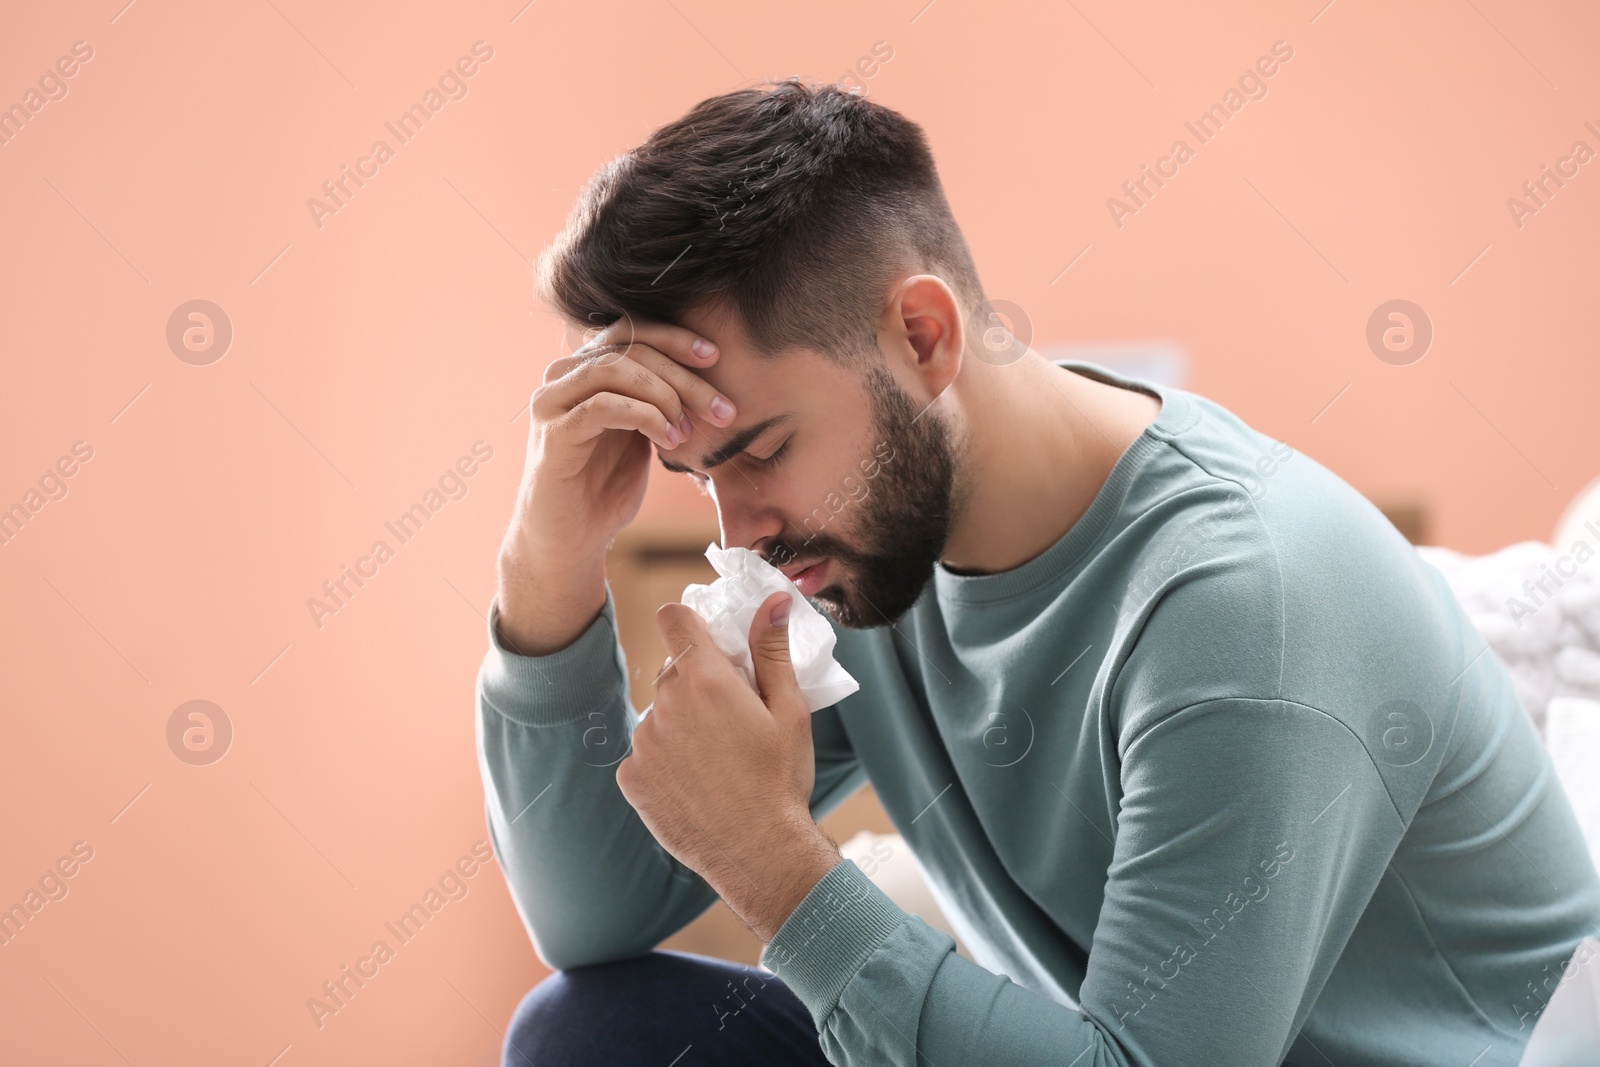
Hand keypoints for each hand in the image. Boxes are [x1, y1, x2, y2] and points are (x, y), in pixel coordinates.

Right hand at [495, 316, 736, 653]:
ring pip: (615, 369)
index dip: (674, 337)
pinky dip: (644, 416)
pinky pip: (602, 406)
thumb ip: (657, 401)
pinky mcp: (553, 434)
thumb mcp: (641, 435)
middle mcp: (563, 376)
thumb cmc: (605, 488)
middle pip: (630, 349)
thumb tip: (705, 378)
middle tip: (722, 409)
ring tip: (688, 431)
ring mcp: (552, 402)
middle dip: (683, 376)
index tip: (715, 355)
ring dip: (664, 396)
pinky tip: (669, 440)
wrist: (569, 540)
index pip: (631, 330)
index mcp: (585, 370)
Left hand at [616, 591, 841, 941]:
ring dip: (680, 724)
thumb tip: (772, 601)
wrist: (759, 854)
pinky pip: (645, 753)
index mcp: (704, 678)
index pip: (673, 618)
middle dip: (697, 682)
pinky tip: (697, 784)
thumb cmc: (781, 780)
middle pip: (672, 670)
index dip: (690, 623)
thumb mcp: (790, 710)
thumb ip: (772, 650)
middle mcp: (664, 704)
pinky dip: (665, 761)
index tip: (710, 644)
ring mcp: (642, 743)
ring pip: (659, 713)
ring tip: (717, 760)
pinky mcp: (631, 778)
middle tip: (732, 716)